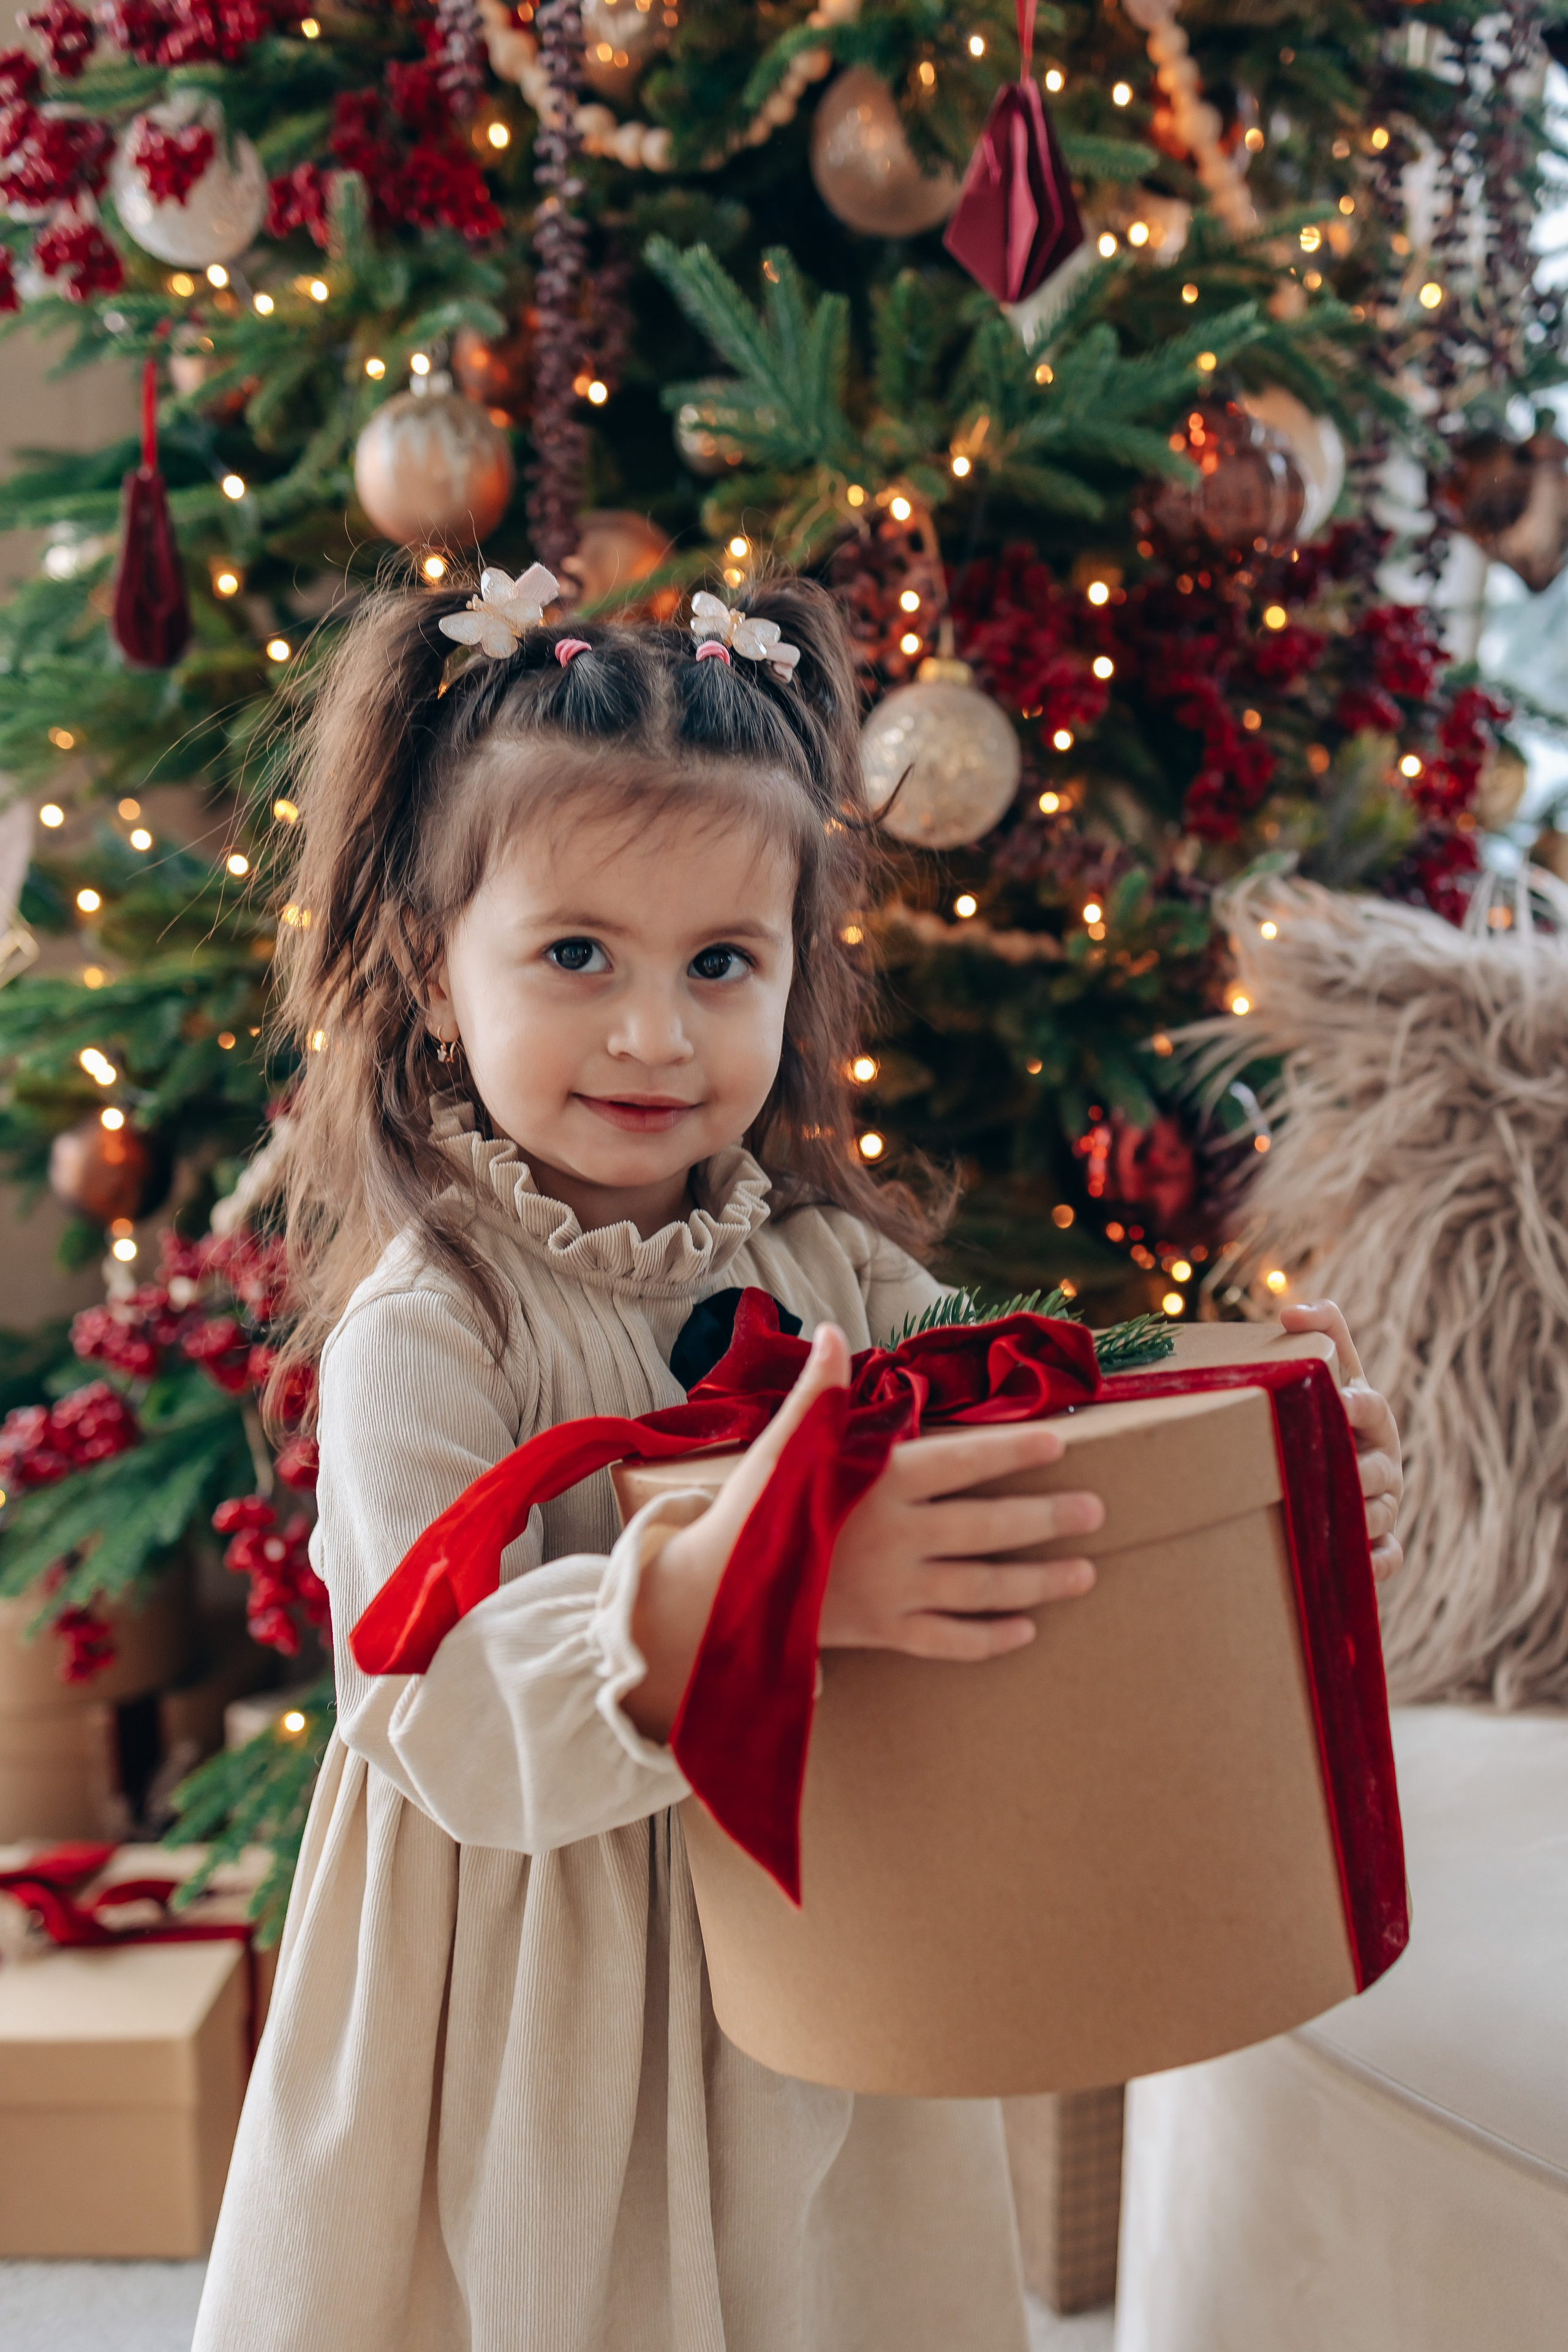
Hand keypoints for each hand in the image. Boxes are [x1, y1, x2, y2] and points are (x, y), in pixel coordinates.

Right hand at [624, 1324, 1102, 1739]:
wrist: (711, 1594)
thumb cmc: (748, 1509)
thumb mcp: (783, 1442)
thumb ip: (818, 1389)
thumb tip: (829, 1330)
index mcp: (878, 1481)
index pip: (963, 1461)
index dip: (1013, 1449)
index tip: (1058, 1441)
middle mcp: (898, 1536)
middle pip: (989, 1526)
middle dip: (1047, 1518)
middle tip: (1096, 1512)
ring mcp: (896, 1590)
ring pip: (984, 1586)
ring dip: (1039, 1580)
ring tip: (1085, 1572)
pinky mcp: (883, 1633)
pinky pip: (951, 1640)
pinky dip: (991, 1638)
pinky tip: (1025, 1631)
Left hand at [1280, 1300, 1402, 1581]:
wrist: (1321, 1466)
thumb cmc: (1322, 1407)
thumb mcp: (1326, 1366)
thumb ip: (1321, 1329)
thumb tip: (1290, 1310)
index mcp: (1369, 1416)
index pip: (1371, 1404)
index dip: (1358, 1403)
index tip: (1340, 1402)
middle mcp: (1381, 1460)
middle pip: (1377, 1468)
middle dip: (1358, 1470)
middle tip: (1333, 1473)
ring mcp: (1383, 1503)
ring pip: (1379, 1513)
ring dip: (1360, 1517)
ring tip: (1333, 1517)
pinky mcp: (1379, 1543)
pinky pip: (1388, 1557)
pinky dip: (1377, 1562)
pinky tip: (1359, 1565)